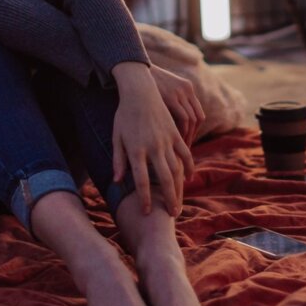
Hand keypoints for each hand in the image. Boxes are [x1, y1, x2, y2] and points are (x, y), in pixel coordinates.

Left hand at [111, 62, 194, 216]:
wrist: (139, 90)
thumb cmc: (124, 115)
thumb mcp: (116, 136)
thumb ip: (118, 160)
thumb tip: (117, 181)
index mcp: (136, 149)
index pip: (142, 180)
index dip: (145, 198)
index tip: (146, 212)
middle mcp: (153, 147)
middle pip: (165, 179)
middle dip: (169, 199)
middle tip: (171, 215)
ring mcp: (166, 140)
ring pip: (177, 169)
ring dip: (179, 188)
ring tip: (179, 203)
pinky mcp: (175, 133)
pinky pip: (185, 153)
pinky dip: (189, 167)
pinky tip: (189, 178)